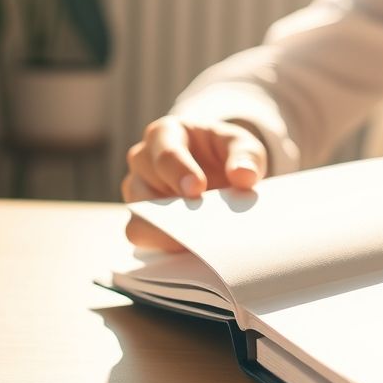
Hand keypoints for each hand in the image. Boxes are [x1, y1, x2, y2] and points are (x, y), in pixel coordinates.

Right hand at [122, 117, 268, 250]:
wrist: (220, 170)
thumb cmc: (224, 152)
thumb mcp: (241, 145)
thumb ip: (246, 156)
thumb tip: (244, 177)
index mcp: (165, 134)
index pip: (164, 153)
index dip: (180, 172)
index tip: (198, 189)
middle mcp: (143, 160)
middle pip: (143, 185)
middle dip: (171, 207)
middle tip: (199, 222)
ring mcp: (138, 190)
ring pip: (137, 215)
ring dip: (165, 230)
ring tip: (197, 240)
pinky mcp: (141, 217)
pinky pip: (140, 234)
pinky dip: (162, 243)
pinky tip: (189, 249)